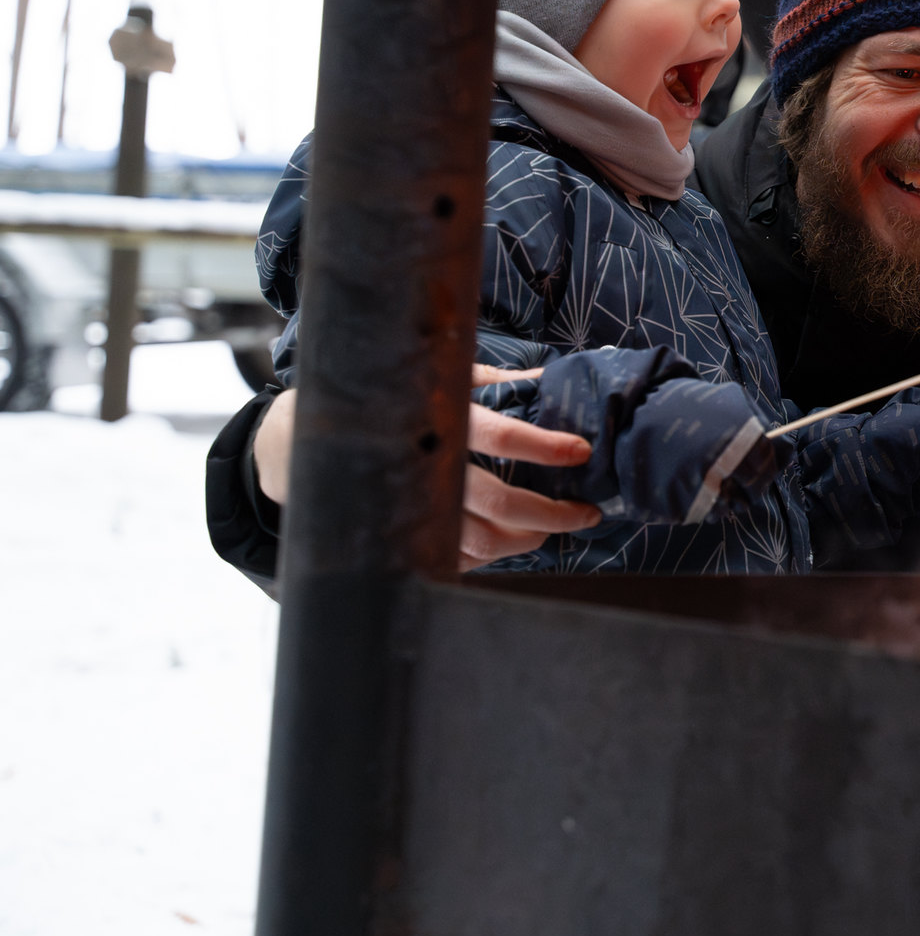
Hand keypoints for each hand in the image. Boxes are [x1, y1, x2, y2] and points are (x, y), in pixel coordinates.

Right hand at [250, 365, 603, 569]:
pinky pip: (460, 558)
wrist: (315, 438)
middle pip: (500, 503)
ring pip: (485, 540)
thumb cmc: (396, 397)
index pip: (501, 435)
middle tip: (587, 512)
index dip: (544, 446)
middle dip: (553, 513)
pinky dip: (495, 555)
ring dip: (530, 539)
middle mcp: (429, 468)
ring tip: (556, 528)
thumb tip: (547, 381)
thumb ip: (493, 382)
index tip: (580, 452)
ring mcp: (416, 510)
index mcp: (441, 420)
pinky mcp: (406, 539)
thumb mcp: (442, 377)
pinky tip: (515, 541)